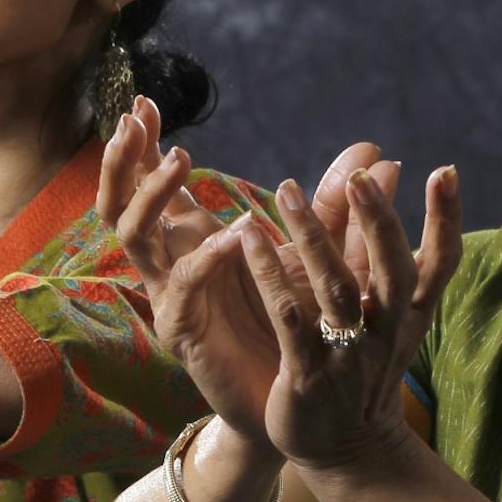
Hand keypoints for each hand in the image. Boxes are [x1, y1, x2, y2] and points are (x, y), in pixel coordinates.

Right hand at [97, 105, 399, 443]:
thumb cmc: (301, 325)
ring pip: (131, 235)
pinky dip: (205, 257)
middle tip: (134, 119)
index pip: (152, 182)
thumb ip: (343, 202)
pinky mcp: (182, 330)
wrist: (302, 401)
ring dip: (151, 194)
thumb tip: (382, 153)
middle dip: (123, 159)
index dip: (141, 144)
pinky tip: (235, 235)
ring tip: (180, 158)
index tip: (143, 101)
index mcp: (193, 238)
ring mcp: (170, 295)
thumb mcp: (322, 254)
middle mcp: (172, 261)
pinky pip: (179, 287)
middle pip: (119, 201)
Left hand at [233, 162, 462, 472]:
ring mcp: (347, 353)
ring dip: (310, 237)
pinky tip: (249, 240)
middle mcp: (386, 331)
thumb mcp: (388, 316)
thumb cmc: (366, 370)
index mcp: (410, 314)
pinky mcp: (307, 373)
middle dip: (377, 221)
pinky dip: (269, 275)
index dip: (446, 218)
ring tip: (285, 191)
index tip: (447, 171)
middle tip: (359, 175)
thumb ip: (382, 250)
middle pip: (390, 269)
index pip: (440, 261)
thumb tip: (391, 178)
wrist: (348, 452)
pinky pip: (288, 317)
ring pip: (334, 288)